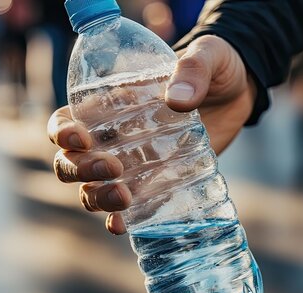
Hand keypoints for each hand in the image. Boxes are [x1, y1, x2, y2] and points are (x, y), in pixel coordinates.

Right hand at [47, 35, 255, 233]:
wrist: (240, 93)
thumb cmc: (216, 66)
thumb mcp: (209, 56)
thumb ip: (194, 70)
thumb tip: (178, 101)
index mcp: (111, 104)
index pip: (67, 120)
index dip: (62, 132)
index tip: (79, 138)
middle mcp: (113, 138)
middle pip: (72, 162)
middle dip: (79, 169)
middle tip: (112, 167)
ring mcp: (133, 165)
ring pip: (92, 189)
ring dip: (97, 197)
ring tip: (123, 197)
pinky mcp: (157, 184)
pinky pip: (129, 210)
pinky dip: (120, 221)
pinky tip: (123, 226)